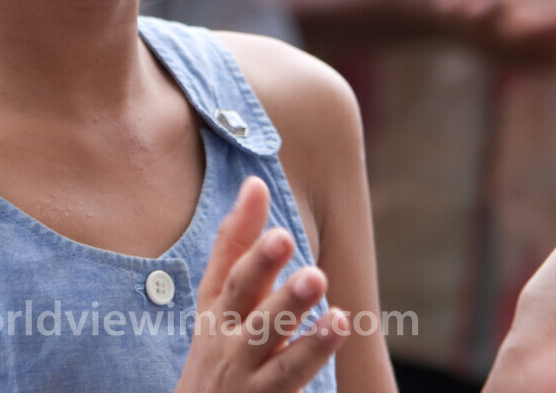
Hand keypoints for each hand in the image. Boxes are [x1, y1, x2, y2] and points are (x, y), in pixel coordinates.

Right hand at [175, 177, 347, 392]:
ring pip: (269, 342)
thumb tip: (255, 183)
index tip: (258, 188)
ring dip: (294, 312)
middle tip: (285, 235)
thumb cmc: (222, 355)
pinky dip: (313, 353)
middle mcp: (223, 340)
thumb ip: (239, 247)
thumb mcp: (221, 305)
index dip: (241, 227)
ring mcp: (244, 376)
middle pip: (241, 298)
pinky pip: (290, 378)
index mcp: (214, 312)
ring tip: (322, 285)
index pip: (225, 262)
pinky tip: (341, 329)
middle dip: (261, 266)